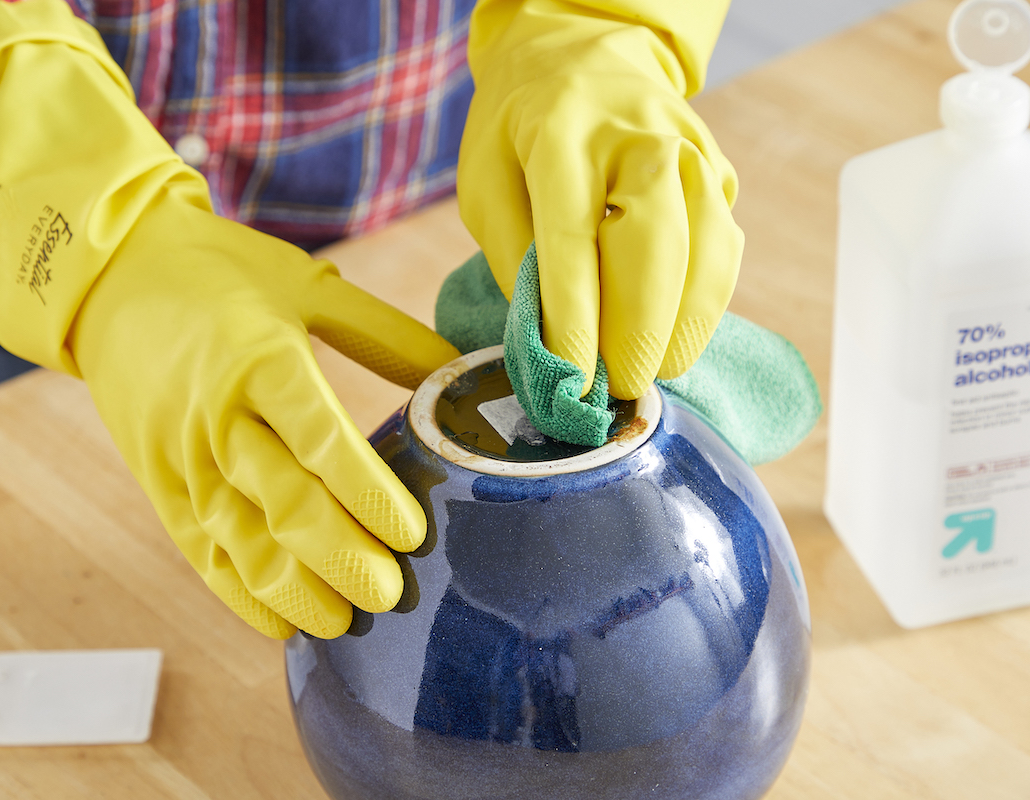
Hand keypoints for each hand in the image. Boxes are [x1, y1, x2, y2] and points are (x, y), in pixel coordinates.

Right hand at [0, 0, 459, 639]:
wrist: (110, 275)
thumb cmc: (221, 273)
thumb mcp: (307, 284)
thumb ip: (382, 333)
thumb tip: (456, 370)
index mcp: (261, 360)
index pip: (322, 443)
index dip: (369, 496)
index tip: (412, 535)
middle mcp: (216, 416)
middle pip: (284, 505)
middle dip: (342, 559)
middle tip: (391, 594)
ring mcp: (180, 455)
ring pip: (241, 540)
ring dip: (295, 589)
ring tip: (346, 622)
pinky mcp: (156, 481)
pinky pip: (199, 550)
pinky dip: (239, 592)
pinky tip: (282, 623)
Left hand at [458, 0, 742, 398]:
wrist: (583, 52)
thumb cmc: (520, 128)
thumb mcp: (486, 181)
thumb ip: (515, 254)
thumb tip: (549, 337)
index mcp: (564, 135)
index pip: (573, 240)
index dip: (576, 319)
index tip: (573, 378)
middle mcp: (639, 138)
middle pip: (654, 246)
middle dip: (639, 332)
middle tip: (618, 389)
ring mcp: (692, 151)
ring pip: (706, 252)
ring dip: (683, 327)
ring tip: (652, 374)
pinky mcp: (718, 172)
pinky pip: (723, 249)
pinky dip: (706, 304)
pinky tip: (678, 337)